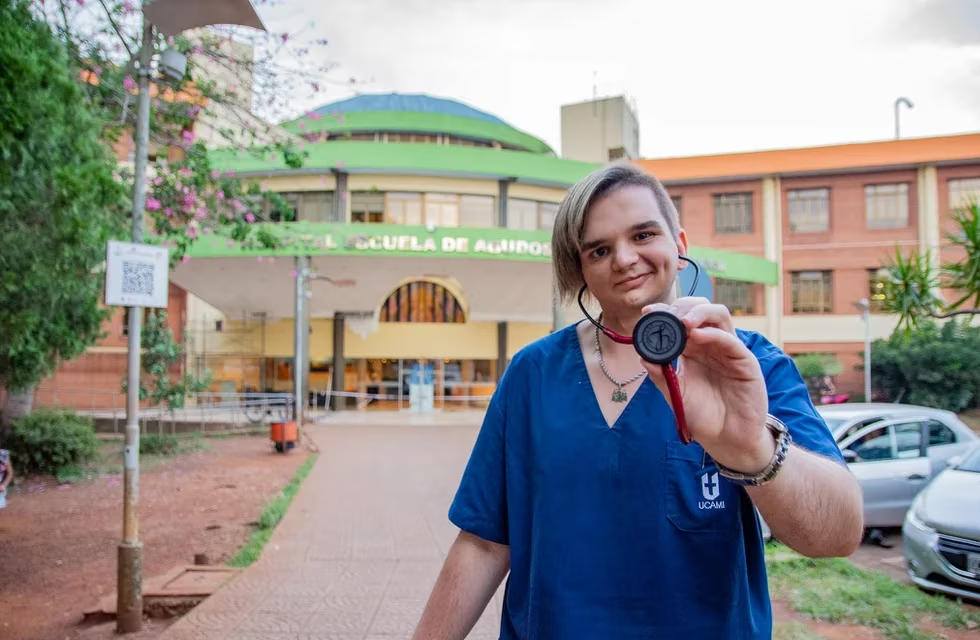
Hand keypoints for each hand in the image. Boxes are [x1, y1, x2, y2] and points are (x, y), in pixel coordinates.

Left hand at [639, 297, 773, 471]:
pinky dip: (713, 334)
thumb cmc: (702, 416)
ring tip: (682, 322)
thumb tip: (643, 357)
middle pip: (700, 309)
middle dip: (681, 307)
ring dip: (699, 312)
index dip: (665, 311)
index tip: (647, 311)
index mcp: (692, 349)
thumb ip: (660, 376)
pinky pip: (731, 340)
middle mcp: (710, 344)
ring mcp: (728, 350)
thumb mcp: (676, 395)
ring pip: (718, 315)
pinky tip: (697, 336)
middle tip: (665, 315)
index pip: (680, 319)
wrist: (727, 440)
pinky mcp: (745, 361)